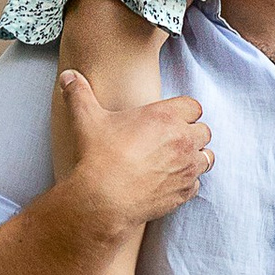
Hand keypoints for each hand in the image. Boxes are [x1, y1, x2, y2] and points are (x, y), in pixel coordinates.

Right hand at [59, 71, 211, 230]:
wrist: (104, 199)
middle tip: (170, 140)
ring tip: (175, 160)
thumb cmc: (98, 156)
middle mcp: (183, 139)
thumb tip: (68, 75)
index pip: (194, 106)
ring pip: (206, 157)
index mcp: (166, 116)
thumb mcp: (86, 118)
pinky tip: (170, 181)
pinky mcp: (185, 191)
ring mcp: (187, 167)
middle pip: (204, 131)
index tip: (169, 119)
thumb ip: (79, 93)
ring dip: (195, 157)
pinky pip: (197, 183)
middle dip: (190, 134)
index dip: (183, 111)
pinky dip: (188, 182)